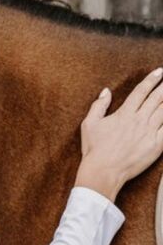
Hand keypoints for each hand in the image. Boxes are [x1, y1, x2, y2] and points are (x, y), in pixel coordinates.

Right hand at [79, 67, 162, 191]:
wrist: (103, 172)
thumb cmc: (94, 150)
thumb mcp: (89, 124)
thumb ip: (98, 105)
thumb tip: (106, 91)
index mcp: (124, 114)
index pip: (141, 91)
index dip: (151, 80)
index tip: (159, 71)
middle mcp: (139, 120)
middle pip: (157, 98)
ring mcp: (149, 133)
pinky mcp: (156, 146)